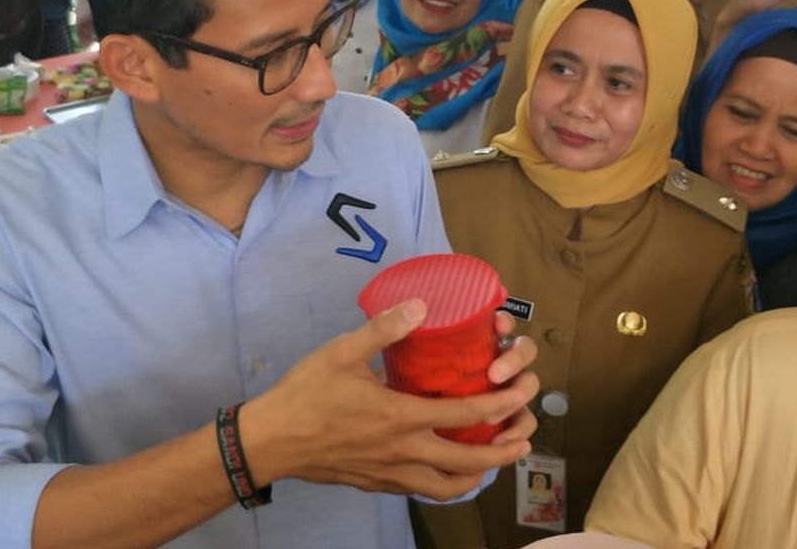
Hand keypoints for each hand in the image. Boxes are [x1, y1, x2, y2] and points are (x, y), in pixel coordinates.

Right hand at [242, 299, 538, 501]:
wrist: (271, 441)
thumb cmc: (306, 393)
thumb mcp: (342, 351)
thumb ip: (384, 329)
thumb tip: (421, 306)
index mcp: (400, 416)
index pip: (464, 414)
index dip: (499, 406)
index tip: (522, 397)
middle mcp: (403, 451)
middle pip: (468, 461)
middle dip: (503, 451)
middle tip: (525, 437)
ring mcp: (390, 473)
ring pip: (447, 486)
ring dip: (479, 474)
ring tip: (495, 460)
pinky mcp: (377, 484)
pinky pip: (422, 491)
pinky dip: (446, 484)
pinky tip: (449, 470)